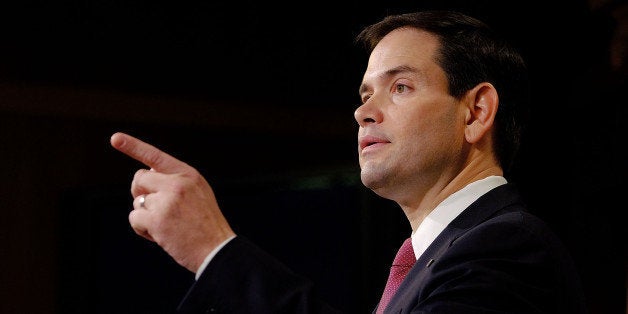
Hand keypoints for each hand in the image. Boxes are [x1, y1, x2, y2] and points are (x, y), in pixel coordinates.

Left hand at [110, 132, 234, 272]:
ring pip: (137, 202)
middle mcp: (177, 183)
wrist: (216, 248)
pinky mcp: (157, 219)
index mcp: (188, 174)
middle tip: (154, 208)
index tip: (115, 138)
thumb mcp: (198, 193)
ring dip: (145, 215)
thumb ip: (176, 181)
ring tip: (166, 226)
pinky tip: (159, 235)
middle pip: (139, 179)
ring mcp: (166, 201)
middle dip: (140, 193)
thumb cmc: (206, 224)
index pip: (156, 156)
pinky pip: (134, 218)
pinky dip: (141, 228)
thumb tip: (147, 172)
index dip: (133, 146)